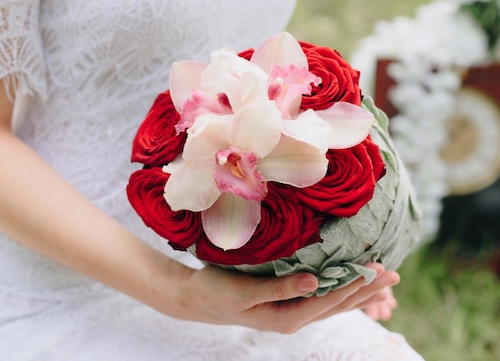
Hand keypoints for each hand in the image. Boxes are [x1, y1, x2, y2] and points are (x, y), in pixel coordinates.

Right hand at [173, 263, 399, 333]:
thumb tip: (314, 280)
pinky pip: (320, 299)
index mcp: (286, 317)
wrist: (197, 300)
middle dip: (365, 290)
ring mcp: (290, 314)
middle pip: (337, 304)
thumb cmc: (217, 291)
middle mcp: (293, 319)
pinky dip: (339, 290)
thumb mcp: (245, 291)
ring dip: (357, 291)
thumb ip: (280, 287)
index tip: (376, 270)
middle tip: (393, 274)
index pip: (328, 301)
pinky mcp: (286, 305)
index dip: (353, 286)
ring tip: (381, 280)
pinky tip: (348, 285)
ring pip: (332, 304)